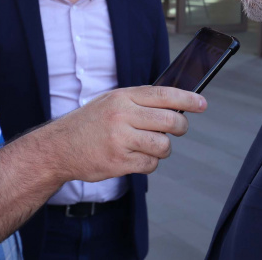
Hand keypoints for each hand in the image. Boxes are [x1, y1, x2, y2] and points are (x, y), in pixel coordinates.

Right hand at [43, 86, 206, 182]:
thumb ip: (139, 102)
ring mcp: (120, 139)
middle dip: (180, 127)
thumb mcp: (110, 102)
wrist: (59, 148)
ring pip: (163, 145)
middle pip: (170, 121)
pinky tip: (135, 157)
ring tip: (148, 145)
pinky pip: (150, 165)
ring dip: (161, 148)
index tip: (202, 103)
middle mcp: (122, 115)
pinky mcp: (118, 162)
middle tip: (176, 130)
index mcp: (122, 97)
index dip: (188, 99)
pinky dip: (148, 163)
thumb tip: (175, 105)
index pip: (163, 94)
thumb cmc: (90, 124)